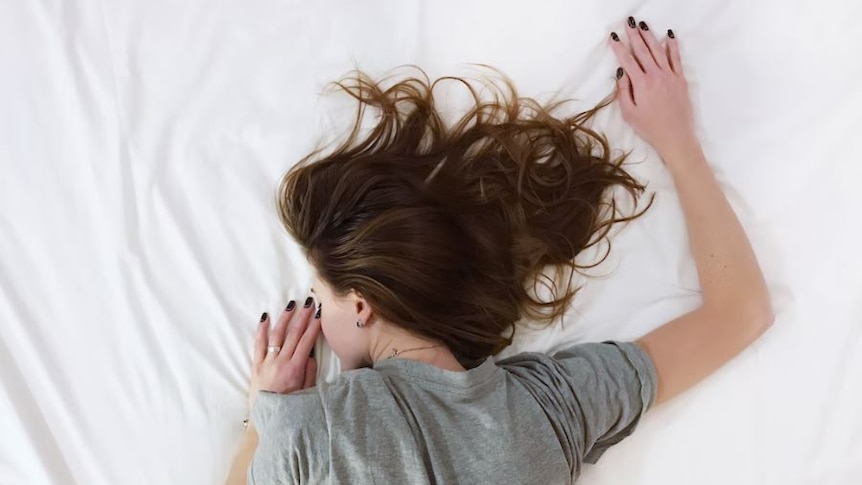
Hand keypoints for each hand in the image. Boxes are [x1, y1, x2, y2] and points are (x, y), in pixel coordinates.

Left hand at [248, 299, 319, 410]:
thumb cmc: (289, 408)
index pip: (307, 341)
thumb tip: (312, 355)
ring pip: (277, 335)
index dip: (314, 325)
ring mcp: (267, 363)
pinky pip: (258, 345)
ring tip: (291, 305)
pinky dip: (261, 330)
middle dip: (303, 316)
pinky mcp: (256, 366)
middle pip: (294, 334)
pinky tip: (265, 318)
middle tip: (309, 302)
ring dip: (285, 319)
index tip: (319, 313)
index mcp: (295, 369)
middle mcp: (281, 362)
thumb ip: (309, 373)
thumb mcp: (306, 393)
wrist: (267, 419)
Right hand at [610, 19, 698, 163]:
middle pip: (643, 51)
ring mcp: (670, 76)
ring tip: (643, 25)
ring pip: (658, 51)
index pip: (627, 61)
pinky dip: (672, 46)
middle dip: (634, 36)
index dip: (619, 48)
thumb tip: (621, 73)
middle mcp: (656, 76)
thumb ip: (623, 92)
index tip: (614, 37)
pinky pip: (676, 59)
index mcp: (641, 84)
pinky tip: (669, 36)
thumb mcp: (629, 113)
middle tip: (629, 23)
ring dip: (650, 36)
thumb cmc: (649, 128)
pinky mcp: (680, 80)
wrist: (676, 136)